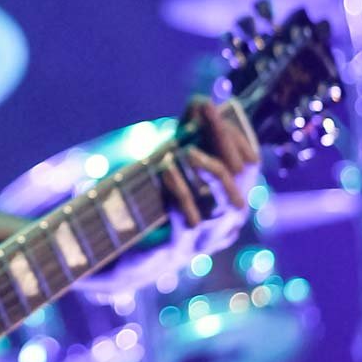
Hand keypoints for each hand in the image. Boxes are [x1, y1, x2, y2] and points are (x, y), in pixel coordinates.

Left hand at [98, 100, 259, 295]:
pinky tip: (167, 169)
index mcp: (228, 202)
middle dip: (225, 140)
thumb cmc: (145, 208)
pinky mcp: (177, 253)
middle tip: (208, 113)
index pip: (248, 164)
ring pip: (227, 204)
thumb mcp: (169, 166)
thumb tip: (199, 101)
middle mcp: (225, 223)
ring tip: (187, 149)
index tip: (216, 106)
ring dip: (208, 170)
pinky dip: (180, 192)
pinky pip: (190, 221)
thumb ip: (185, 137)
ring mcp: (204, 241)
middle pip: (242, 178)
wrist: (112, 259)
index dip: (235, 133)